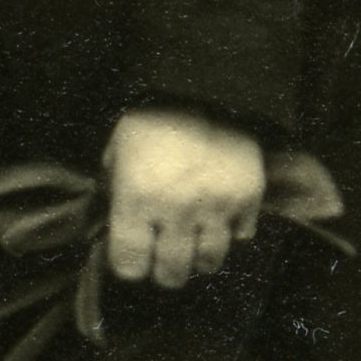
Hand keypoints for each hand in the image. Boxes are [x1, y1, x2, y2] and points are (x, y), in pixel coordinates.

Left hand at [97, 106, 265, 286]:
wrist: (206, 87)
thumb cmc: (151, 122)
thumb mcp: (117, 150)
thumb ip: (113, 189)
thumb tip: (111, 224)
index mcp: (136, 199)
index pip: (130, 265)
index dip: (131, 267)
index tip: (135, 260)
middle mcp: (176, 211)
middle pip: (171, 273)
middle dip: (165, 272)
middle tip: (165, 260)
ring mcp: (216, 207)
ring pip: (209, 262)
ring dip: (199, 258)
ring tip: (192, 244)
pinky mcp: (248, 198)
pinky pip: (242, 235)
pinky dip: (232, 231)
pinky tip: (220, 217)